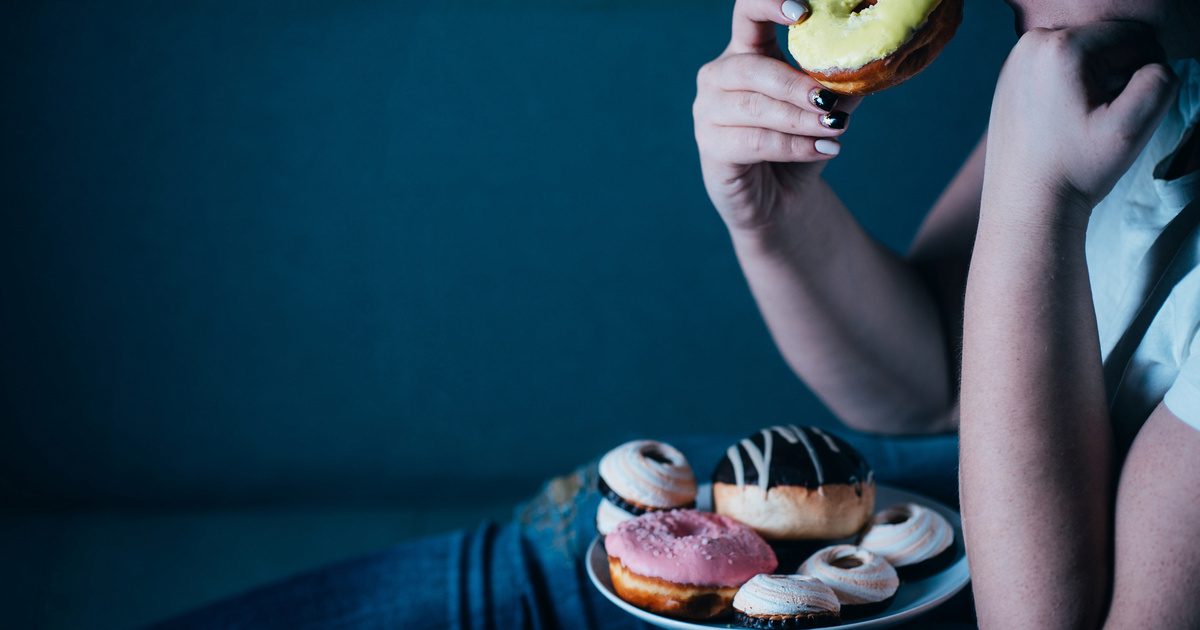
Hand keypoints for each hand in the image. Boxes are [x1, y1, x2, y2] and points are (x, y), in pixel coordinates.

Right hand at [693, 0, 861, 232]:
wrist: (781, 202)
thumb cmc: (799, 145)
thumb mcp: (825, 108)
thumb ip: (839, 81)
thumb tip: (871, 59)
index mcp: (745, 53)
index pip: (746, 13)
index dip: (768, 4)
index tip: (803, 11)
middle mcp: (718, 77)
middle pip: (751, 67)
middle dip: (796, 84)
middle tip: (830, 101)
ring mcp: (707, 113)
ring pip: (753, 108)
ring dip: (799, 119)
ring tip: (835, 129)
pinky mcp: (710, 148)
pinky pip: (753, 142)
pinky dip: (793, 146)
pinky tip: (823, 150)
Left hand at [984, 22, 1177, 221]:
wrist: (1026, 204)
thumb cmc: (1076, 169)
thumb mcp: (1132, 126)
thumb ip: (1160, 81)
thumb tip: (1154, 65)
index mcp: (1059, 46)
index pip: (1134, 36)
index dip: (1146, 72)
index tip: (1123, 112)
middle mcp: (1030, 43)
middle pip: (1107, 42)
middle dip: (1119, 76)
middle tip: (1100, 120)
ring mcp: (1016, 60)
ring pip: (1086, 56)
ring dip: (1098, 83)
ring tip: (1082, 122)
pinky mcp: (1011, 79)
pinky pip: (1061, 69)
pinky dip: (1074, 89)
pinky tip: (1064, 123)